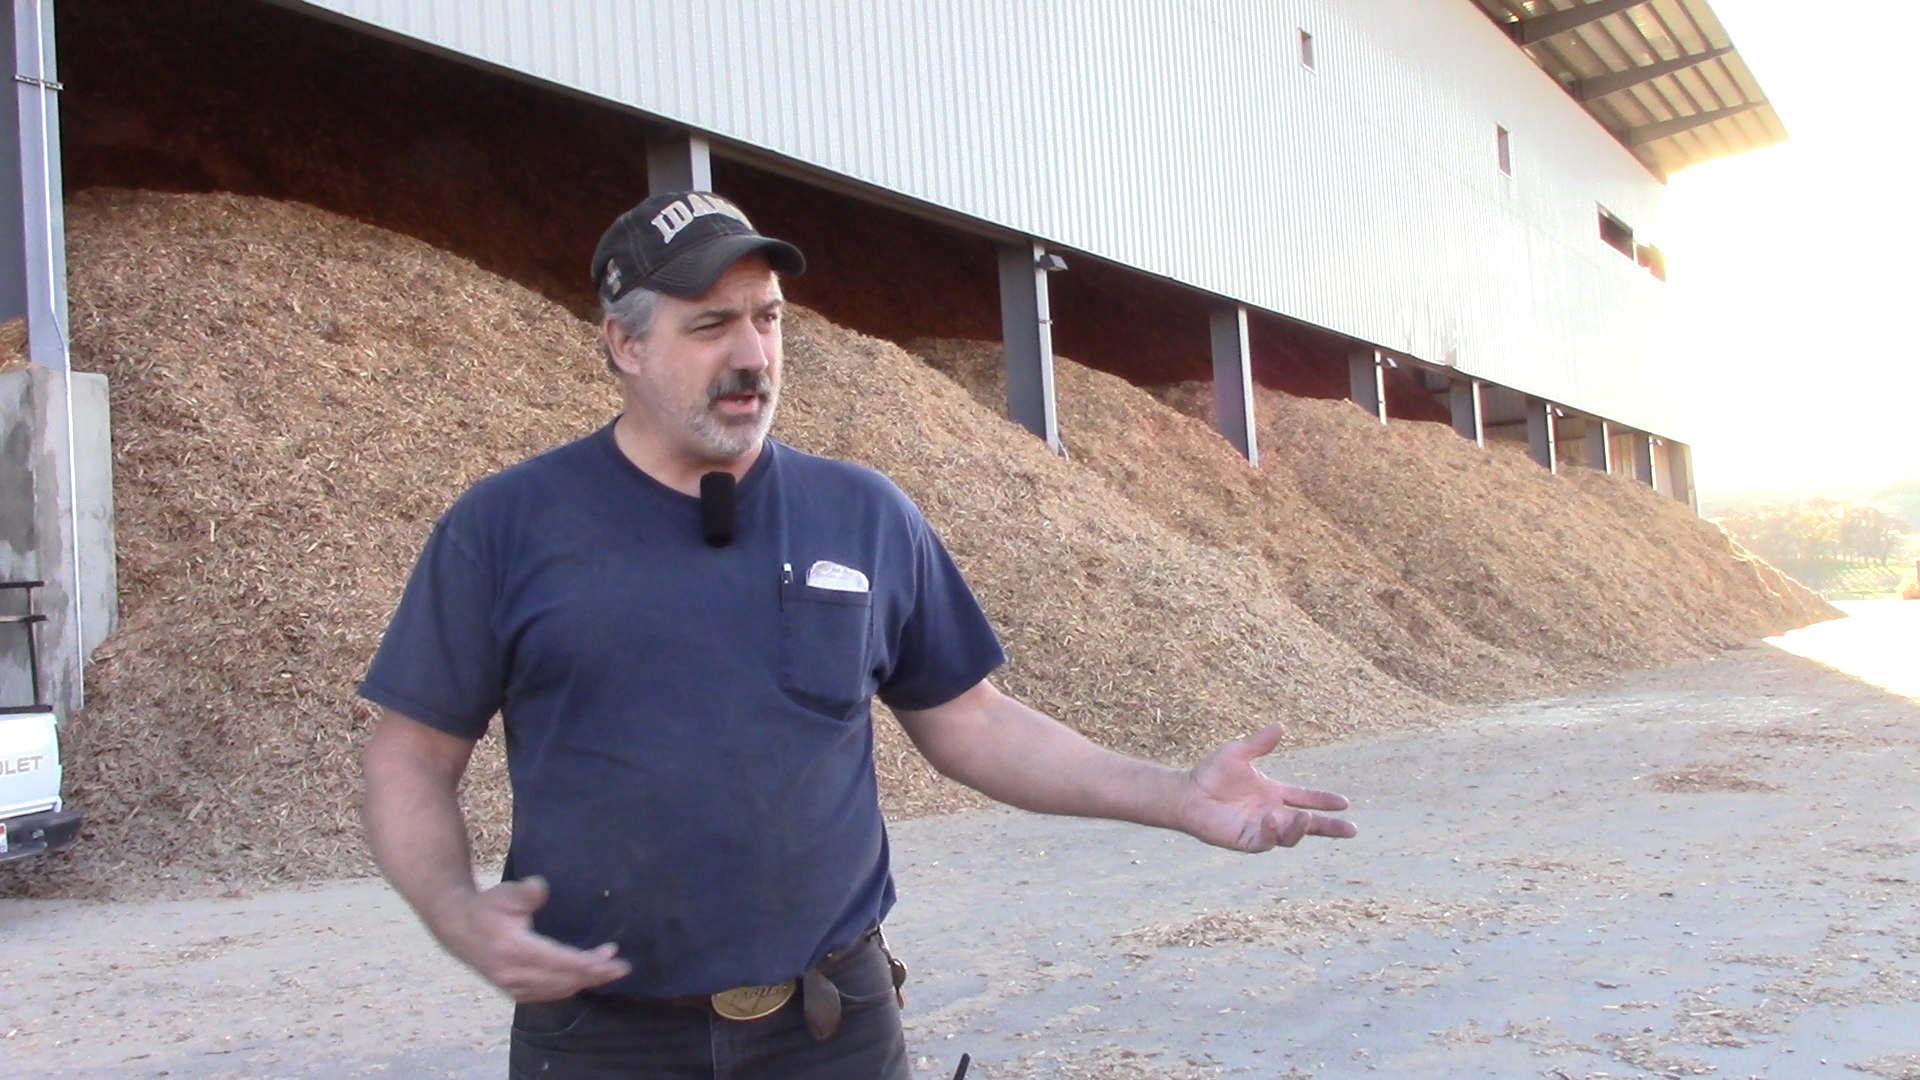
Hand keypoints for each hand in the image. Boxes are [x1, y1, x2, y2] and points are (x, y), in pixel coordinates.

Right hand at [435, 876, 631, 1001]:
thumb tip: (541, 887)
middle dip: (595, 974)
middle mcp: (513, 974)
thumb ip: (526, 892)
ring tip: (609, 967)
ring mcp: (511, 986)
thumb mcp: (505, 893)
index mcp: (514, 950)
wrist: (457, 927)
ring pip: (557, 990)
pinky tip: (584, 977)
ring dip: (585, 981)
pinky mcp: (512, 990)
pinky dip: (569, 987)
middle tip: (622, 967)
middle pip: (563, 980)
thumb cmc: (487, 907)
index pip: (559, 962)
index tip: (613, 959)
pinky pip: (547, 994)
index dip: (588, 963)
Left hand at [1175, 724, 1357, 851]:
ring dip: (1300, 828)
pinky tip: (1271, 819)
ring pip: (1290, 835)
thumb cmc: (1211, 774)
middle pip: (1307, 824)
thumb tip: (1280, 725)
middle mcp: (1272, 813)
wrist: (1186, 793)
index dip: (1324, 801)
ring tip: (1306, 818)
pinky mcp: (1246, 839)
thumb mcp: (1238, 753)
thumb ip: (1260, 743)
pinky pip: (1265, 840)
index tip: (1345, 802)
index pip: (1306, 799)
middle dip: (1329, 827)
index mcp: (1274, 794)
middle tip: (1351, 830)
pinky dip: (1271, 832)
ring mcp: (1261, 828)